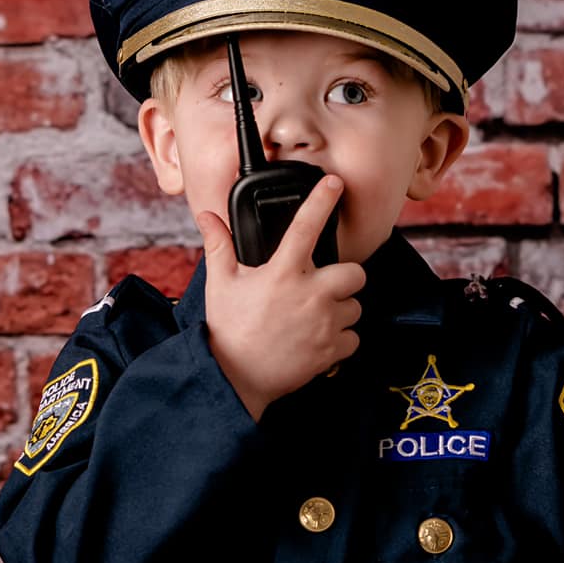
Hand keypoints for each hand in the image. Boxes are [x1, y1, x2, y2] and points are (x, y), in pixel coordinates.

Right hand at [196, 175, 364, 420]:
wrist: (234, 379)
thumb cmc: (228, 329)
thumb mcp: (220, 283)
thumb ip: (219, 246)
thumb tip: (208, 216)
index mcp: (283, 273)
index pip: (306, 227)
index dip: (322, 200)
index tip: (334, 184)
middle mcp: (310, 294)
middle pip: (355, 273)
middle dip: (345, 278)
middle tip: (323, 286)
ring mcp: (324, 323)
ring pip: (355, 307)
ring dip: (341, 311)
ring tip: (314, 318)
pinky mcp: (332, 350)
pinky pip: (353, 338)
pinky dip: (340, 340)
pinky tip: (318, 340)